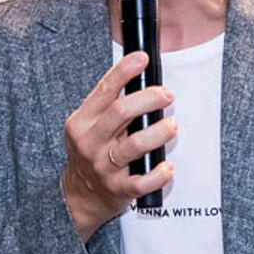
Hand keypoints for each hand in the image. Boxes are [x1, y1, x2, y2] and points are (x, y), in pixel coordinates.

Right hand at [61, 51, 176, 241]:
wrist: (81, 194)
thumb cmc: (93, 151)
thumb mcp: (91, 125)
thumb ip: (110, 105)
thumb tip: (141, 76)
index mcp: (82, 121)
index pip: (104, 90)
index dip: (124, 72)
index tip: (142, 59)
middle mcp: (90, 142)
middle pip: (121, 112)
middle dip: (148, 99)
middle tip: (167, 95)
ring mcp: (103, 166)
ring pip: (134, 145)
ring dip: (158, 133)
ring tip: (172, 126)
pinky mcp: (118, 188)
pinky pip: (141, 182)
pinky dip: (158, 174)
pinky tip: (167, 166)